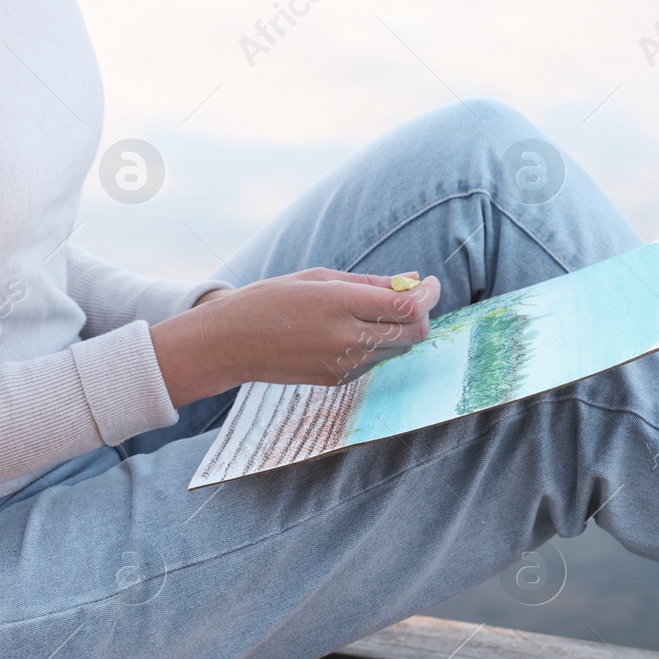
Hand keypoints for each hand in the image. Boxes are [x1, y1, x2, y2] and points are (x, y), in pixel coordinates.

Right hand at [149, 269, 441, 406]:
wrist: (229, 343)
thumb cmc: (272, 300)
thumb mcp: (319, 278)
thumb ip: (370, 282)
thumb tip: (412, 279)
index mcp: (340, 305)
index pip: (407, 306)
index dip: (428, 294)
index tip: (429, 282)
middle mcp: (346, 338)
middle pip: (413, 332)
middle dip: (421, 313)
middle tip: (413, 296)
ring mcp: (343, 364)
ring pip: (397, 349)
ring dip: (400, 329)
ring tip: (378, 310)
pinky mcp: (338, 380)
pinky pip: (375, 361)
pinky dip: (378, 344)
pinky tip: (355, 330)